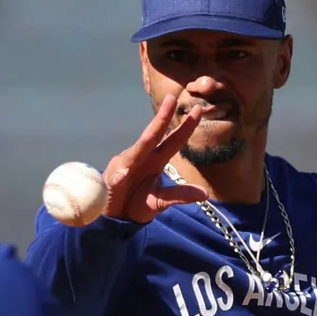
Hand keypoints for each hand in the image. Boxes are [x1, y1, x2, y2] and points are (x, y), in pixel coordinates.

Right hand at [102, 100, 217, 222]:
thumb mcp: (161, 201)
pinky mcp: (111, 183)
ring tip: (151, 134)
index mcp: (154, 161)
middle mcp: (140, 158)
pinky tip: (121, 175)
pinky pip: (115, 179)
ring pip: (135, 153)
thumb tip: (205, 194)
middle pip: (153, 136)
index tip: (198, 110)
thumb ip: (180, 195)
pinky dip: (118, 177)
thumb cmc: (137, 203)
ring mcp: (124, 168)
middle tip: (172, 98)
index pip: (172, 141)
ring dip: (142, 144)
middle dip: (162, 118)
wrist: (115, 217)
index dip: (185, 127)